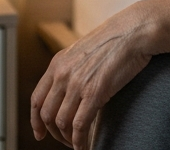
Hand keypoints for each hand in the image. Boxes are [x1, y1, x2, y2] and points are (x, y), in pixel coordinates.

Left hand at [31, 3, 158, 147]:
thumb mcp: (84, 51)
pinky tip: (85, 145)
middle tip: (65, 140)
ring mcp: (78, 84)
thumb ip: (72, 69)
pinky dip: (79, 140)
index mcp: (57, 63)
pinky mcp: (95, 92)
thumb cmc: (115, 40)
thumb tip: (70, 89)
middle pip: (47, 114)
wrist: (134, 31)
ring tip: (77, 143)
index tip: (40, 133)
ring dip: (68, 138)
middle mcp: (63, 74)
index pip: (36, 99)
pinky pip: (80, 125)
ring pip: (62, 122)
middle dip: (53, 133)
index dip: (35, 121)